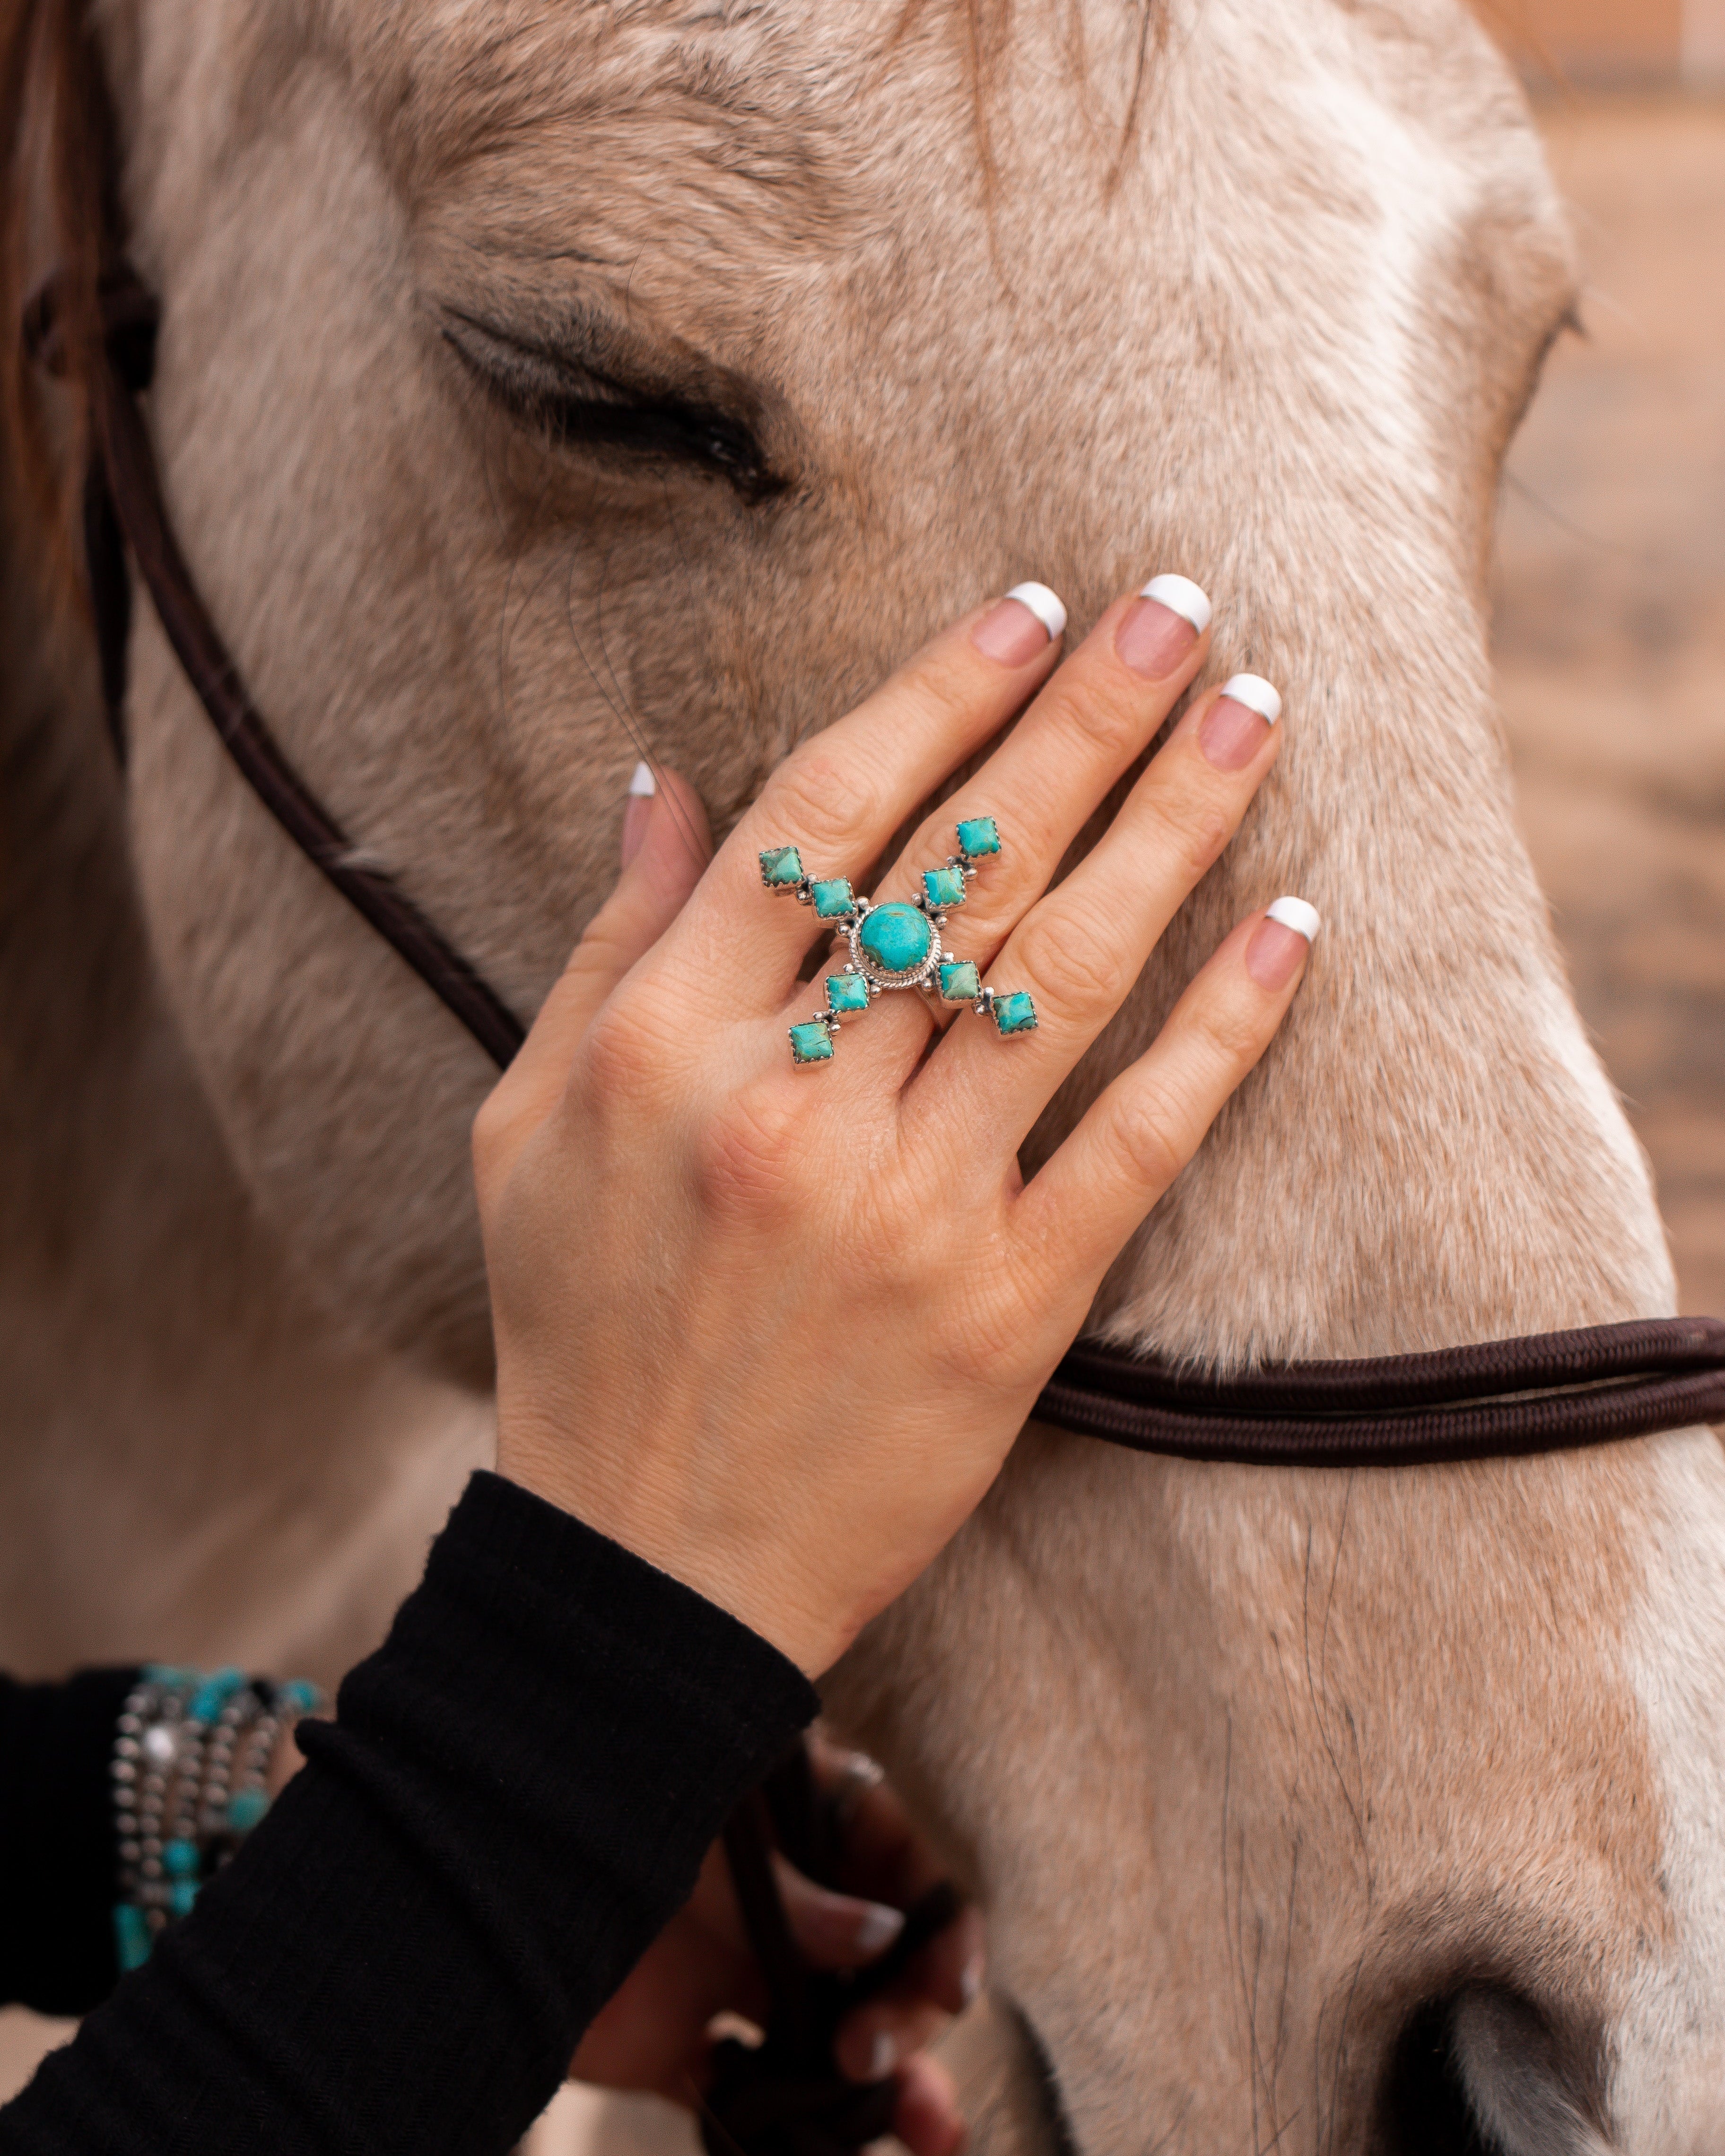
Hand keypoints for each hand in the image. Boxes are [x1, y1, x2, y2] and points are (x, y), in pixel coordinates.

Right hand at [474, 579, 1311, 1673]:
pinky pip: (1134, 1141)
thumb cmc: (577, 1329)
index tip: (1028, 614)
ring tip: (1250, 715)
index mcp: (662, 1043)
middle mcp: (788, 1106)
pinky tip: (1289, 930)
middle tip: (1179, 606)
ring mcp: (907, 1210)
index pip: (825, 817)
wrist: (646, 1563)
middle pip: (961, 867)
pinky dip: (1221, 1031)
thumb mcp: (529, 1124)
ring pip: (1059, 976)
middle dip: (1083, 718)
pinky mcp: (1006, 1308)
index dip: (936, 698)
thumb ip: (609, 946)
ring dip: (1169, 828)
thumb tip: (664, 785)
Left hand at [570, 1738, 980, 2155]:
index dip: (937, 1921)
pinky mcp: (683, 2045)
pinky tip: (822, 2151)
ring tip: (934, 2135)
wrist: (464, 1896)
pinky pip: (756, 2096)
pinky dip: (794, 2128)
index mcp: (786, 1818)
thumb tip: (882, 1936)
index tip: (951, 1986)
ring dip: (887, 2086)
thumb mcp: (694, 1842)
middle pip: (880, 1961)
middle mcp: (772, 1897)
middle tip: (868, 2055)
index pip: (893, 1859)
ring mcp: (730, 1973)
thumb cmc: (581, 1818)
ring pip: (833, 2035)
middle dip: (905, 2015)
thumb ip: (785, 1894)